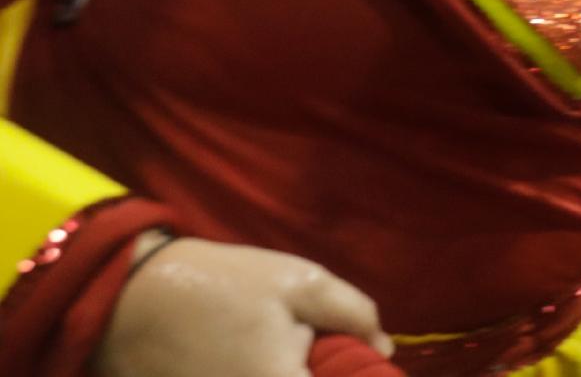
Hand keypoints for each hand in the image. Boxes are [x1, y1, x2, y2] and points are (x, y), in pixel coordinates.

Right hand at [96, 236, 392, 376]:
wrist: (125, 298)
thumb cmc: (221, 285)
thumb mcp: (301, 283)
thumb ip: (354, 315)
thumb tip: (384, 348)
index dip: (358, 374)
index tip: (358, 359)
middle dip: (322, 369)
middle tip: (311, 346)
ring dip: (288, 368)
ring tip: (263, 343)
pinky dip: (259, 370)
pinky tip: (243, 354)